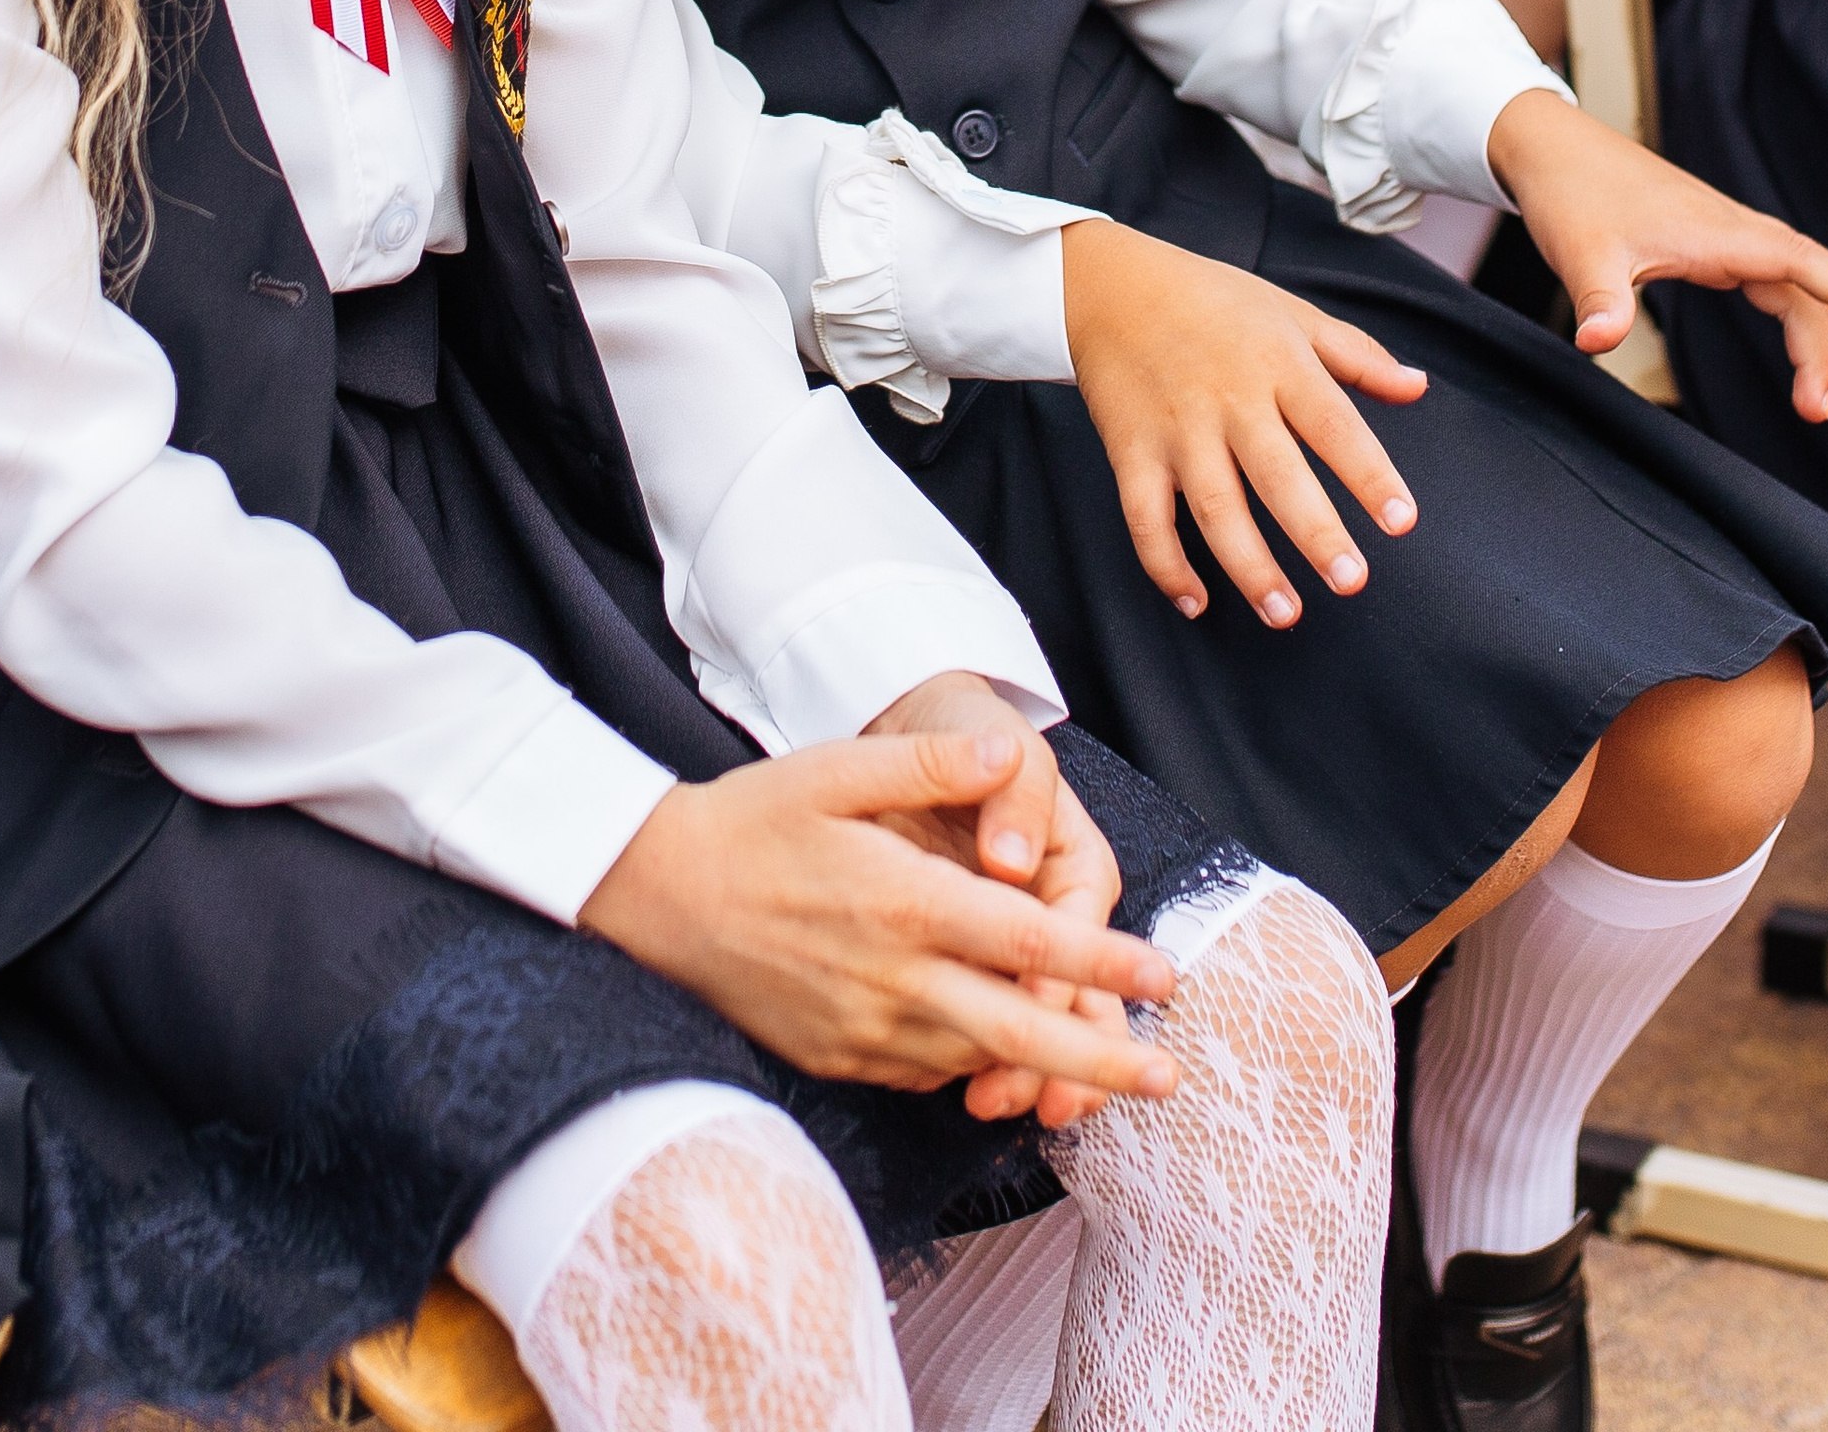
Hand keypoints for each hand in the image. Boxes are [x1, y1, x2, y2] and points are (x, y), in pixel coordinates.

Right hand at [580, 683, 1178, 1130]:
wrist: (656, 893)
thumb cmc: (753, 819)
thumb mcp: (835, 771)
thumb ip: (929, 764)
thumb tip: (1011, 749)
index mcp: (904, 905)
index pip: (1027, 944)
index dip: (1102, 963)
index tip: (1164, 975)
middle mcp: (892, 980)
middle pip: (1019, 1033)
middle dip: (1101, 1059)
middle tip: (1171, 1078)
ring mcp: (864, 1031)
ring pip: (976, 1058)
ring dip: (1040, 1067)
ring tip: (1101, 1069)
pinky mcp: (840, 1059)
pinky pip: (926, 1071)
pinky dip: (972, 1066)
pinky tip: (999, 1053)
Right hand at [1062, 217, 1425, 623]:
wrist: (1111, 287)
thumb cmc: (1214, 302)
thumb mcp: (1292, 313)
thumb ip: (1359, 356)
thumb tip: (1420, 387)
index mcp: (1278, 363)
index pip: (1333, 425)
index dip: (1369, 475)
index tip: (1402, 522)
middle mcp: (1229, 399)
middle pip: (1277, 475)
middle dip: (1315, 533)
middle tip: (1351, 582)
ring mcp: (1177, 429)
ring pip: (1213, 508)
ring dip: (1249, 566)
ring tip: (1285, 613)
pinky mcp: (1131, 451)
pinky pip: (1145, 517)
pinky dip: (1165, 564)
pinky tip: (1194, 601)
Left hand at [1485, 89, 1827, 421]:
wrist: (1551, 146)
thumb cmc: (1570, 191)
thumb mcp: (1580, 253)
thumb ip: (1598, 301)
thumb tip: (1596, 343)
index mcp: (1713, 231)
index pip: (1795, 260)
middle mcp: (1728, 227)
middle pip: (1802, 283)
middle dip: (1822, 341)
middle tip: (1816, 406)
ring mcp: (1721, 230)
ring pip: (1789, 279)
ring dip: (1813, 327)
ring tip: (1822, 384)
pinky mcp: (1707, 236)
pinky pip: (1770, 271)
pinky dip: (1793, 304)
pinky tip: (1803, 330)